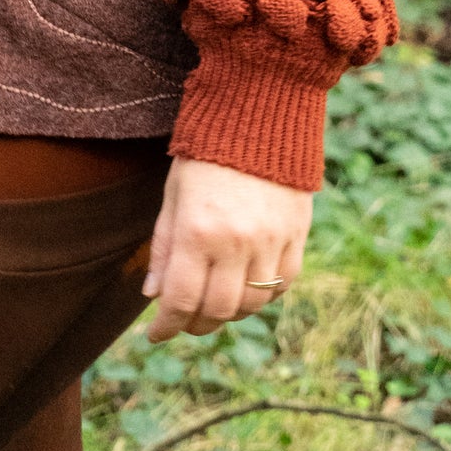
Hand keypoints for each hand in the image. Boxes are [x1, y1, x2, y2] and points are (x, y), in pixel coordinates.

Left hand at [143, 159, 311, 341]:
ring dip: (230, 313)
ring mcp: (272, 241)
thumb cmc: (205, 155)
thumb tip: (153, 296)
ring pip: (253, 304)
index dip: (166, 326)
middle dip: (196, 324)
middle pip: (218, 310)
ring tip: (213, 304)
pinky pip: (283, 284)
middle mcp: (238, 242)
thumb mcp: (173, 195)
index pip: (182, 299)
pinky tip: (247, 287)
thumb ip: (164, 247)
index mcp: (199, 231)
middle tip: (184, 321)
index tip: (155, 334)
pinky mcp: (297, 235)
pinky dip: (264, 295)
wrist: (259, 115)